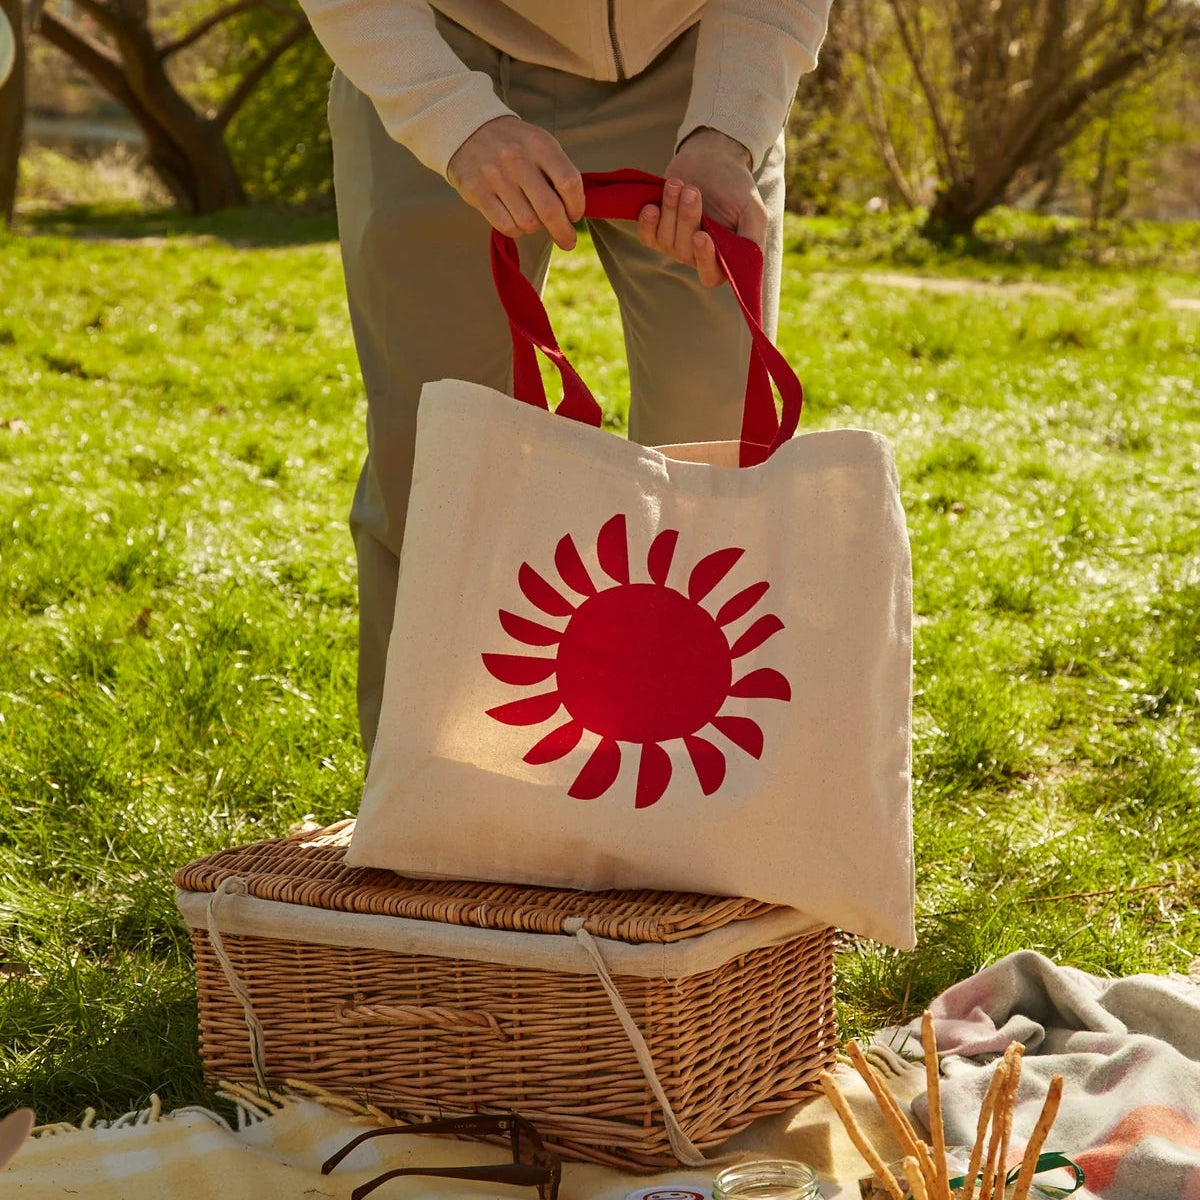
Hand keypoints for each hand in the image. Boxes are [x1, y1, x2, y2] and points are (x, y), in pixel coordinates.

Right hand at [446, 116, 584, 250]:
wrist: (468, 129)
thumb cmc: (515, 145)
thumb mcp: (540, 145)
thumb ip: (558, 173)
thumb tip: (573, 216)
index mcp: (539, 144)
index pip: (569, 182)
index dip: (577, 206)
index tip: (575, 216)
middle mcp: (517, 158)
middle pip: (549, 210)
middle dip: (562, 231)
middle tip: (567, 241)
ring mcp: (495, 175)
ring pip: (528, 222)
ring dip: (534, 227)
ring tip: (530, 215)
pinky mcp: (476, 191)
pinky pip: (506, 226)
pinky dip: (515, 229)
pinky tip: (514, 218)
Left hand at [637, 127, 765, 286]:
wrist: (713, 158)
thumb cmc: (736, 187)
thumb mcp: (753, 212)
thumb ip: (751, 241)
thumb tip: (746, 264)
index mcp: (724, 257)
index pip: (710, 276)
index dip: (704, 260)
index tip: (701, 235)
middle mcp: (698, 255)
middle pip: (685, 253)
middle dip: (687, 219)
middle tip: (692, 191)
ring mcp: (676, 243)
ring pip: (666, 241)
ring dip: (670, 210)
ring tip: (677, 184)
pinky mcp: (658, 229)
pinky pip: (647, 237)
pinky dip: (647, 222)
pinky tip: (651, 206)